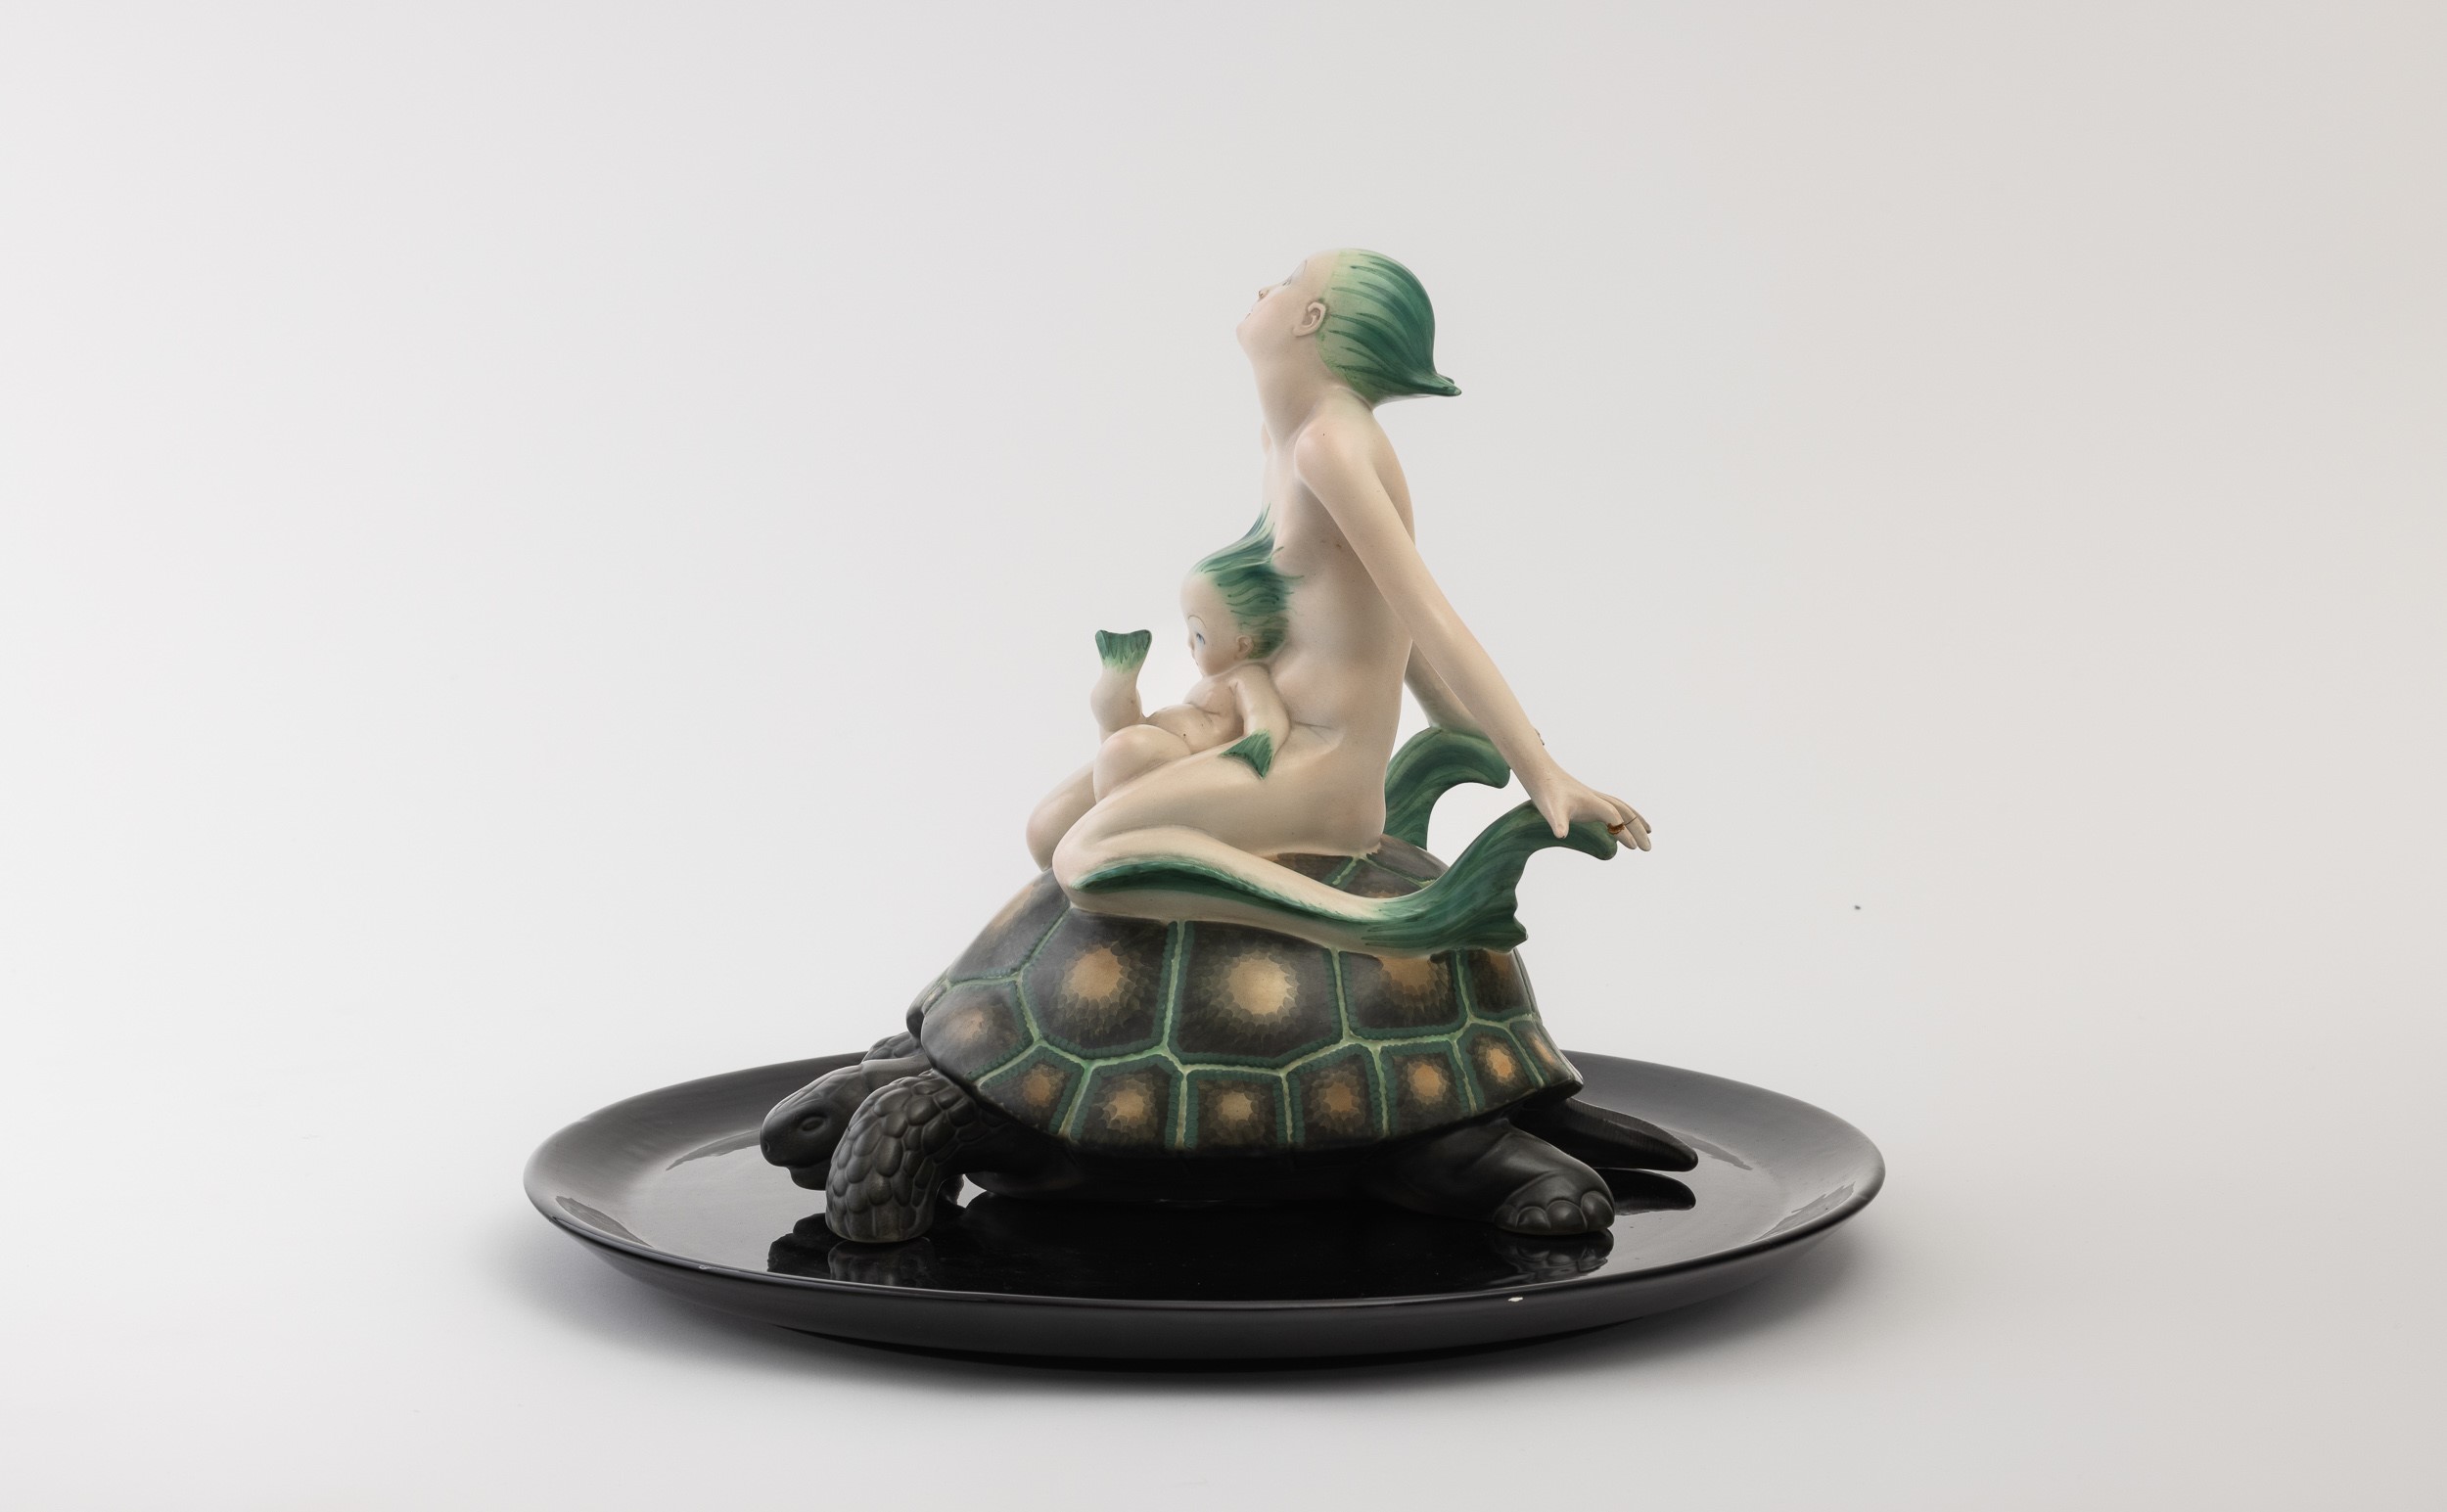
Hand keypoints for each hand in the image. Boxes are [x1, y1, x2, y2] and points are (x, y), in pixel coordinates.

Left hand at [1524, 765, 1650, 850]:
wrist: (1541, 774)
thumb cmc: (1546, 792)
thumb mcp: (1551, 810)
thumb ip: (1558, 822)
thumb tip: (1560, 834)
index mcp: (1592, 802)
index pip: (1614, 817)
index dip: (1623, 832)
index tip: (1633, 848)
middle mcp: (1598, 799)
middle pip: (1625, 812)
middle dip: (1638, 829)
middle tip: (1648, 849)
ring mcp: (1595, 799)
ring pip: (1622, 808)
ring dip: (1636, 820)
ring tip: (1649, 832)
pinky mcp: (1590, 801)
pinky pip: (1613, 809)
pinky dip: (1623, 817)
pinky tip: (1622, 826)